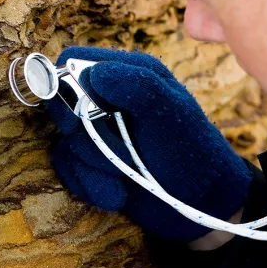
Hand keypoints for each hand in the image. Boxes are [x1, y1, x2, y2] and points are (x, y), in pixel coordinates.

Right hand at [47, 46, 251, 242]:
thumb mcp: (171, 114)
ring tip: (126, 177)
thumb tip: (93, 73)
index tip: (80, 111)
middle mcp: (108, 100)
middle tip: (111, 150)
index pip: (75, 61)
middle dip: (84, 134)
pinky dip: (90, 185)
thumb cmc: (194, 153)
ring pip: (66, 142)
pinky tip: (117, 195)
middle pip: (62, 104)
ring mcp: (99, 133)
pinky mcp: (94, 164)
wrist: (204, 205)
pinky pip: (68, 170)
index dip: (67, 83)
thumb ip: (137, 86)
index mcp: (129, 74)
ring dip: (95, 166)